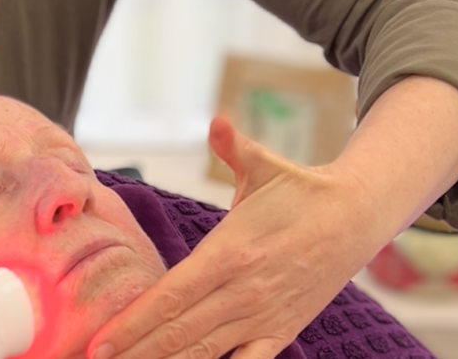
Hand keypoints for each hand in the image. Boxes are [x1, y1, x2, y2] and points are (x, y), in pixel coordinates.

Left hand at [86, 117, 390, 358]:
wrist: (357, 217)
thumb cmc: (299, 190)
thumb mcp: (263, 165)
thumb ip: (233, 147)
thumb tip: (218, 121)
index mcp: (230, 252)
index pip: (172, 295)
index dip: (134, 322)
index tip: (100, 341)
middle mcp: (243, 291)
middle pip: (180, 332)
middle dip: (137, 352)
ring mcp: (263, 316)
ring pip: (206, 353)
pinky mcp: (282, 331)